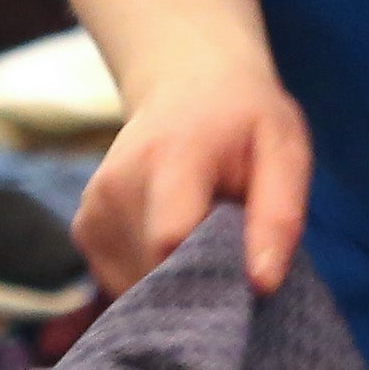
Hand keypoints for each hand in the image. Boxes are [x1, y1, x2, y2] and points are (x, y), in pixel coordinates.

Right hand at [75, 63, 312, 295]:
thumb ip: (279, 216)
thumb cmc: (245, 122)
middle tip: (233, 256)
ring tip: (203, 238)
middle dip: (199, 286)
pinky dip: (153, 277)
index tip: (245, 283)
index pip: (171, 240)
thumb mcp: (284, 150)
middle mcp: (117, 182)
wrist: (186, 83)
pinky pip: (122, 282)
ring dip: (176, 283)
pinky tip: (174, 241)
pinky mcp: (84, 229)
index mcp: (170, 157)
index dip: (210, 279)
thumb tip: (262, 285)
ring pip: (138, 287)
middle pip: (156, 273)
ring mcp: (93, 208)